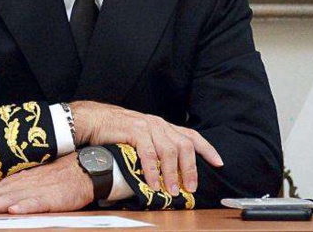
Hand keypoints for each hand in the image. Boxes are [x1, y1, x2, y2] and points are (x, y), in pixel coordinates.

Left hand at [0, 153, 92, 214]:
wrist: (83, 168)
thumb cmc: (56, 178)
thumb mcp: (31, 183)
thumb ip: (14, 191)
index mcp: (16, 182)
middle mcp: (23, 184)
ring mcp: (37, 190)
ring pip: (10, 198)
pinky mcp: (53, 197)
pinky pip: (37, 203)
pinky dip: (25, 206)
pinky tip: (15, 210)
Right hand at [69, 101, 222, 194]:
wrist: (93, 120)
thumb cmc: (116, 132)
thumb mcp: (141, 138)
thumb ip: (156, 148)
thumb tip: (170, 172)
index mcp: (163, 126)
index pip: (191, 136)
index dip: (207, 149)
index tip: (219, 163)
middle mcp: (158, 123)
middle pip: (184, 145)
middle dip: (190, 169)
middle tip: (190, 188)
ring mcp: (147, 125)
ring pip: (169, 151)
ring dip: (172, 174)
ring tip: (172, 192)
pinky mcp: (134, 130)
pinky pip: (149, 153)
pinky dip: (152, 171)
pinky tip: (153, 184)